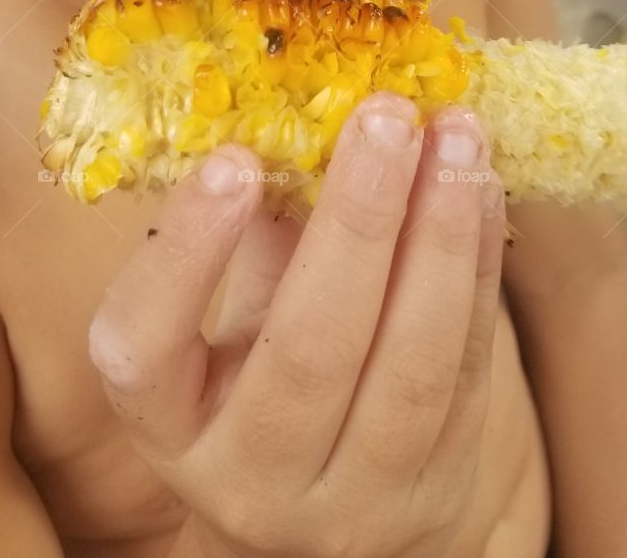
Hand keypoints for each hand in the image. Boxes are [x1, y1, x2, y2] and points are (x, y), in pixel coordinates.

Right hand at [88, 93, 505, 557]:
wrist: (312, 528)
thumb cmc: (249, 383)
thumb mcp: (217, 321)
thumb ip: (249, 232)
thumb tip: (301, 110)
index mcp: (165, 422)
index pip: (145, 347)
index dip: (188, 251)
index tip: (232, 159)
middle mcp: (248, 477)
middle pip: (308, 351)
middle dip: (358, 219)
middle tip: (386, 115)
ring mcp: (353, 500)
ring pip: (412, 367)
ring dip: (442, 237)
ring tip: (456, 135)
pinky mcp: (440, 492)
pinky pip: (470, 370)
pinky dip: (479, 271)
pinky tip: (481, 187)